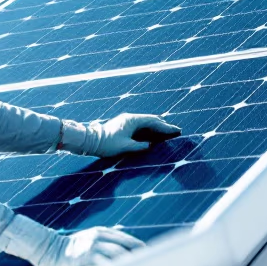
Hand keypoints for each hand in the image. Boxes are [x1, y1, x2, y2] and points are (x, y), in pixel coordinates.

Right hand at [0, 214, 144, 265]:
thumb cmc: (67, 252)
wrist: (45, 248)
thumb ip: (104, 249)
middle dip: (142, 262)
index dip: (144, 254)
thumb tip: (122, 263)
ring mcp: (92, 245)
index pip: (132, 242)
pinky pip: (103, 265)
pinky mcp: (84, 255)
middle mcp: (101, 236)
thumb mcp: (88, 245)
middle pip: (129, 248)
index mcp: (104, 233)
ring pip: (119, 256)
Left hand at [65, 113, 180, 157]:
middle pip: (151, 120)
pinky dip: (149, 130)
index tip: (177, 130)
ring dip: (157, 127)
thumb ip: (139, 146)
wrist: (89, 141)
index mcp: (132, 120)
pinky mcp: (123, 126)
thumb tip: (150, 146)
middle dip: (164, 126)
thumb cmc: (106, 144)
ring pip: (146, 123)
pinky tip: (153, 135)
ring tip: (168, 132)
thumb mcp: (124, 147)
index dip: (166, 127)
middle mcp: (130, 118)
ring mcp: (126, 121)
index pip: (153, 122)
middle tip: (176, 130)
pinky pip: (140, 126)